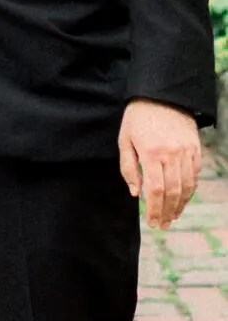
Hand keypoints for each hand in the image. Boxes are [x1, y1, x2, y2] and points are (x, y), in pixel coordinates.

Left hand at [118, 98, 201, 228]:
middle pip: (172, 192)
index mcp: (151, 153)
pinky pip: (195, 175)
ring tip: (172, 217)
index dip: (154, 209)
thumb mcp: (125, 139)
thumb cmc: (138, 118)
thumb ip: (129, 167)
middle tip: (162, 225)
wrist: (162, 94)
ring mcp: (186, 151)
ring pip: (187, 186)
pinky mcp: (195, 148)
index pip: (155, 190)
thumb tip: (135, 193)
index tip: (151, 222)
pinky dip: (190, 191)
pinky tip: (183, 200)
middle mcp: (171, 154)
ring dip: (180, 205)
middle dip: (167, 212)